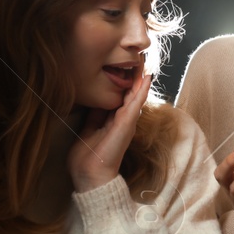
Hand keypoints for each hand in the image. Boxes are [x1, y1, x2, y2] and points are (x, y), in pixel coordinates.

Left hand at [68, 70, 150, 189]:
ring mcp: (127, 122)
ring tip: (146, 63)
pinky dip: (142, 90)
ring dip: (141, 80)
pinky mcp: (126, 124)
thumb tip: (94, 100)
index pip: (121, 98)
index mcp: (113, 122)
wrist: (90, 175)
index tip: (127, 67)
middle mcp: (123, 121)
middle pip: (131, 95)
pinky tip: (147, 78)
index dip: (124, 83)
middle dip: (135, 78)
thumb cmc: (87, 157)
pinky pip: (136, 104)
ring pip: (137, 96)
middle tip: (140, 59)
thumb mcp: (88, 129)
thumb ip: (94, 116)